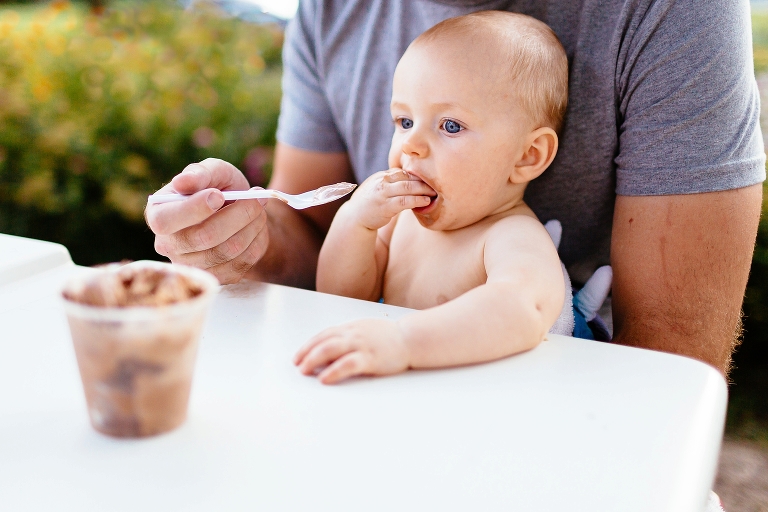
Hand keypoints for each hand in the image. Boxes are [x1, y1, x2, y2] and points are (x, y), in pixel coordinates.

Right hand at [145, 158, 268, 283]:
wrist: (239, 211)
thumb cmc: (219, 188)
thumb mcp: (213, 172)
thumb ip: (200, 173)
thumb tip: (182, 182)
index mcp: (158, 215)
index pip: (165, 221)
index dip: (194, 209)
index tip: (219, 195)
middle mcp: (169, 245)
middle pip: (203, 237)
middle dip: (237, 214)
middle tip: (255, 198)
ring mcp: (192, 265)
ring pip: (227, 251)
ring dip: (252, 226)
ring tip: (259, 208)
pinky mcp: (215, 277)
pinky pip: (241, 264)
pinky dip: (256, 241)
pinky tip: (257, 226)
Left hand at [294, 319, 410, 383]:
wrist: (411, 338)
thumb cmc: (388, 337)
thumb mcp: (365, 332)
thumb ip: (348, 339)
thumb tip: (328, 353)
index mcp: (351, 328)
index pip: (324, 334)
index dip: (309, 345)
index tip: (298, 356)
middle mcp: (353, 334)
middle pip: (323, 341)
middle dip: (307, 353)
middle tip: (297, 365)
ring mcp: (362, 345)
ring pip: (331, 349)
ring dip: (314, 360)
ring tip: (305, 371)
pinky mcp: (370, 358)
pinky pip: (347, 364)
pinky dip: (333, 371)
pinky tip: (324, 379)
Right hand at [345, 168, 434, 229]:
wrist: (354, 217)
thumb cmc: (370, 203)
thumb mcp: (378, 188)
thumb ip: (392, 183)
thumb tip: (412, 180)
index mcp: (382, 176)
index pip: (404, 172)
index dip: (419, 175)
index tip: (431, 179)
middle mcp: (382, 182)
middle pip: (408, 177)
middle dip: (424, 181)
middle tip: (438, 184)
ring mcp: (383, 194)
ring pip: (407, 188)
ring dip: (423, 190)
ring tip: (435, 193)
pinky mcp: (385, 207)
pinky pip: (404, 201)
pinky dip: (416, 200)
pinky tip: (425, 202)